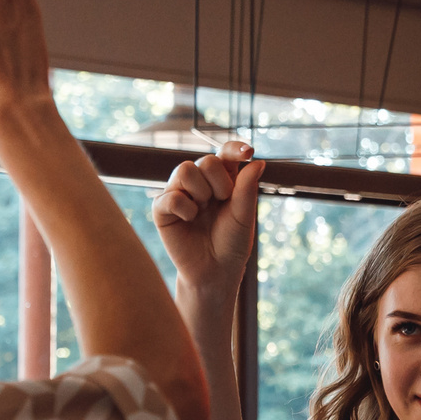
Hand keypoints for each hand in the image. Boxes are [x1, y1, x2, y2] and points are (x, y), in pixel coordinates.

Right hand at [153, 144, 264, 306]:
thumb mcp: (244, 216)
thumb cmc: (231, 243)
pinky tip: (189, 220)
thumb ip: (247, 189)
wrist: (215, 270)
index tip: (248, 152)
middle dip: (219, 182)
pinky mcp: (162, 209)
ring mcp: (179, 192)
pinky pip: (170, 196)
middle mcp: (199, 181)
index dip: (234, 148)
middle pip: (206, 160)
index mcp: (222, 179)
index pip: (225, 153)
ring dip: (200, 192)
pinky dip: (184, 208)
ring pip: (184, 170)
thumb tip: (258, 161)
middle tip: (222, 202)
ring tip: (202, 211)